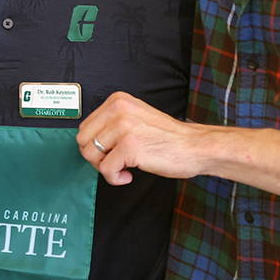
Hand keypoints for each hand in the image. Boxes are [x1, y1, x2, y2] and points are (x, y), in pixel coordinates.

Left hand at [77, 92, 208, 185]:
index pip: (85, 127)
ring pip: (91, 155)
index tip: (110, 151)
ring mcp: (124, 127)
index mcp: (118, 101)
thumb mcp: (135, 118)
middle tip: (115, 161)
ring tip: (124, 167)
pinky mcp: (129, 146)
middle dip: (96, 157)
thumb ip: (111, 124)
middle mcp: (119, 110)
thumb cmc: (168, 138)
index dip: (94, 145)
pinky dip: (115, 178)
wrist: (196, 147)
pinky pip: (106, 170)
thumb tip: (87, 140)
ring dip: (106, 168)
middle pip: (83, 141)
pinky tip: (129, 174)